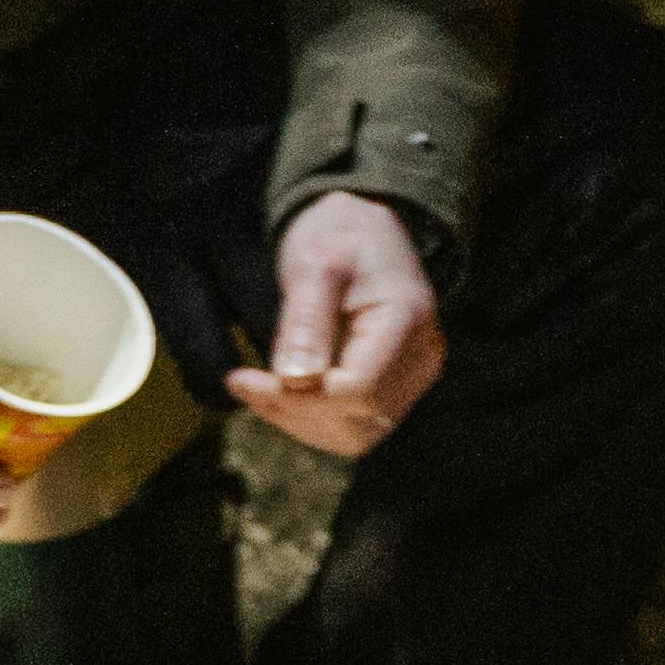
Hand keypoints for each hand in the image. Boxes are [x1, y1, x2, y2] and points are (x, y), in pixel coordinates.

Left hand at [228, 189, 445, 459]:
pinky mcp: (397, 390)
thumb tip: (294, 382)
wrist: (364, 228)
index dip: (298, 396)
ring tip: (257, 389)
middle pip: (357, 419)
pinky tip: (280, 394)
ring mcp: (413, 377)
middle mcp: (421, 356)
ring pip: (356, 436)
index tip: (242, 377)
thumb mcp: (314, 261)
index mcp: (408, 319)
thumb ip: (305, 320)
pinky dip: (312, 421)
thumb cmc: (339, 234)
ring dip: (300, 422)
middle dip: (293, 410)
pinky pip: (355, 428)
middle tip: (242, 382)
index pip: (357, 389)